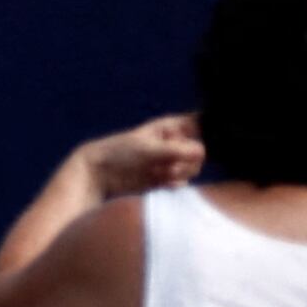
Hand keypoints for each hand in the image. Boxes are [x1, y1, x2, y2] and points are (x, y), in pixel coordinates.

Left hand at [78, 115, 203, 199]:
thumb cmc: (120, 152)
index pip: (200, 123)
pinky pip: (182, 182)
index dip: (206, 131)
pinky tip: (159, 182)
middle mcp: (175, 142)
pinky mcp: (166, 179)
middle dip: (186, 160)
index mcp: (171, 126)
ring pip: (193, 168)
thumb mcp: (148, 149)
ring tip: (159, 172)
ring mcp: (172, 161)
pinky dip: (173, 184)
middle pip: (200, 152)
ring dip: (179, 172)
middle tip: (168, 164)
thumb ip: (176, 150)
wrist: (99, 174)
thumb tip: (202, 152)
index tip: (194, 145)